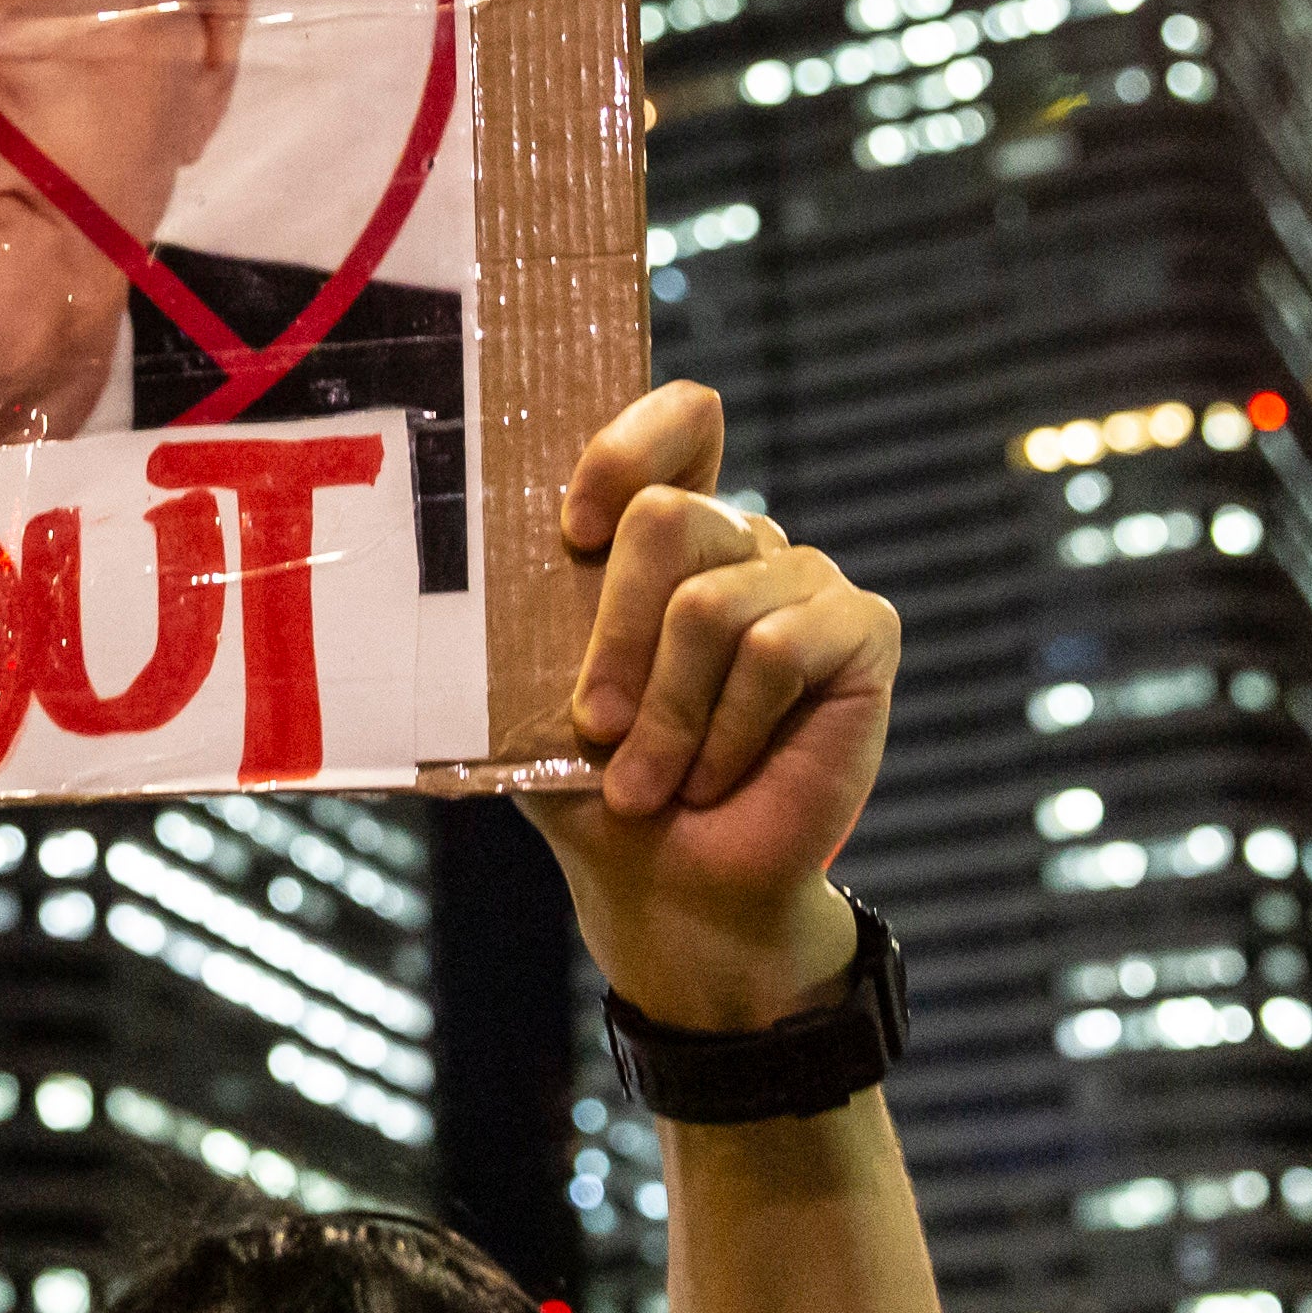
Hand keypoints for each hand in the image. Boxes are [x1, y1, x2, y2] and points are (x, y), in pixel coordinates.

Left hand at [528, 384, 897, 1032]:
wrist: (674, 891)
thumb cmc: (598, 789)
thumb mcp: (538, 700)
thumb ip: (529, 622)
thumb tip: (448, 571)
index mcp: (667, 537)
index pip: (678, 420)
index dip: (626, 451)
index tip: (572, 531)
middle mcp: (742, 541)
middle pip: (668, 518)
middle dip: (615, 637)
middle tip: (595, 727)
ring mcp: (807, 579)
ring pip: (712, 605)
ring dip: (668, 715)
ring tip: (650, 783)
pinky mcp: (862, 631)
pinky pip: (777, 650)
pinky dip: (730, 730)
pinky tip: (718, 779)